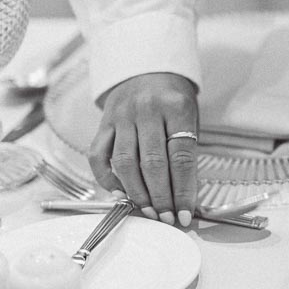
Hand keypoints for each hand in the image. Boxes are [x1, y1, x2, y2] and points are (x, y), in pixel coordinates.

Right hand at [89, 73, 198, 226]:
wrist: (147, 70)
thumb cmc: (173, 100)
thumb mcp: (189, 118)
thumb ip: (186, 153)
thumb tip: (186, 198)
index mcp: (176, 107)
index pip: (181, 156)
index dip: (183, 190)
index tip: (185, 214)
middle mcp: (147, 110)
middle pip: (153, 163)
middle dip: (161, 197)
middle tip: (166, 218)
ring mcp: (122, 116)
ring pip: (125, 163)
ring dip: (137, 193)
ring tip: (148, 211)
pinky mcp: (103, 123)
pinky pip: (99, 156)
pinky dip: (107, 179)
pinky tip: (120, 194)